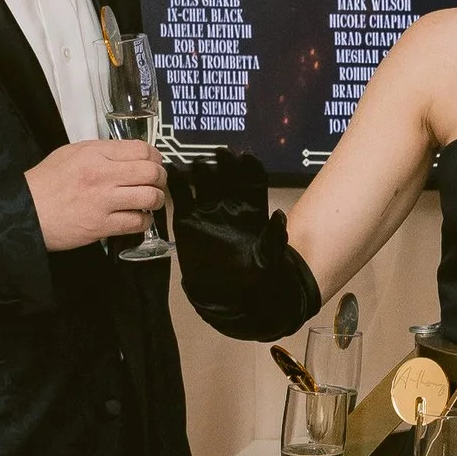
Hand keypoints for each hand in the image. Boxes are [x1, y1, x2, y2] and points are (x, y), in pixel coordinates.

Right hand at [27, 137, 163, 252]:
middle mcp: (103, 174)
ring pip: (150, 197)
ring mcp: (104, 200)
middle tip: (157, 184)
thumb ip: (101, 152)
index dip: (155, 158)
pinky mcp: (102, 225)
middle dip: (160, 178)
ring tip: (149, 202)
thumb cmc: (46, 181)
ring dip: (156, 200)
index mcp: (95, 153)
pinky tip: (138, 219)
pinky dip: (144, 221)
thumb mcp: (71, 153)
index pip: (142, 149)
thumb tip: (128, 157)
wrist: (25, 211)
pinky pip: (137, 222)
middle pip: (151, 172)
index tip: (154, 164)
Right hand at [167, 149, 322, 343]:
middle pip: (228, 176)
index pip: (253, 181)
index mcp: (253, 211)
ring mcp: (208, 211)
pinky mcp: (187, 221)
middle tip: (220, 154)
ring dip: (201, 170)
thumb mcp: (270, 260)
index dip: (250, 168)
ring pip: (204, 182)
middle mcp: (230, 206)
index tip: (246, 157)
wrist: (228, 301)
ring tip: (198, 164)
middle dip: (224, 163)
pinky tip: (174, 173)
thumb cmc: (254, 281)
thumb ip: (275, 238)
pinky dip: (178, 184)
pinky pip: (182, 198)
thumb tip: (282, 215)